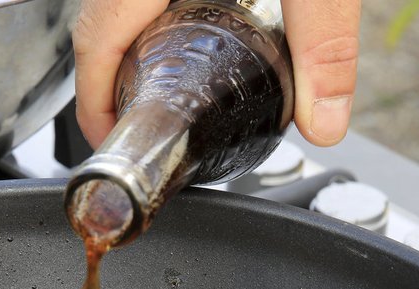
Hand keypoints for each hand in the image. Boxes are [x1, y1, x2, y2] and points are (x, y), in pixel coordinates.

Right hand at [73, 0, 360, 148]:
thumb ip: (326, 44)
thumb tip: (326, 123)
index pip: (96, 39)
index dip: (92, 100)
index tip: (110, 145)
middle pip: (100, 24)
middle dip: (112, 82)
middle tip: (142, 130)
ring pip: (118, 1)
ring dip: (133, 46)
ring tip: (165, 90)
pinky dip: (152, 16)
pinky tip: (195, 32)